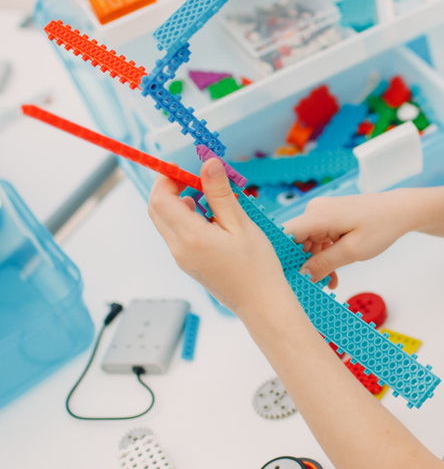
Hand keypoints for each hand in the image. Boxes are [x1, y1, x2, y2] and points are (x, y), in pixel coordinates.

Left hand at [148, 159, 290, 313]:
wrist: (261, 303)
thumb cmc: (257, 267)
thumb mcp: (241, 224)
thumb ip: (220, 193)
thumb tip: (208, 165)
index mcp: (191, 237)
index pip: (161, 199)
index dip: (167, 178)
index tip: (183, 166)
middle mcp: (179, 249)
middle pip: (157, 209)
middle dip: (170, 187)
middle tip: (195, 177)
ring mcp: (182, 258)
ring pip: (166, 222)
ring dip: (179, 203)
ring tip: (208, 197)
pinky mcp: (189, 263)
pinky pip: (177, 234)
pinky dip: (187, 218)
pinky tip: (212, 217)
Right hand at [283, 190, 416, 283]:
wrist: (399, 212)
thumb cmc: (381, 226)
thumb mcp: (352, 251)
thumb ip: (324, 263)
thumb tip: (302, 275)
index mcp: (318, 215)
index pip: (285, 235)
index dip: (281, 257)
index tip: (285, 278)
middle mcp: (315, 210)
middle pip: (296, 241)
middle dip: (303, 265)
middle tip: (313, 287)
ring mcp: (321, 213)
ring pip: (307, 243)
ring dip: (316, 263)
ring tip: (330, 282)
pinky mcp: (328, 218)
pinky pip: (318, 239)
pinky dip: (324, 255)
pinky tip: (333, 273)